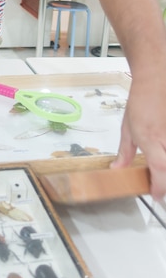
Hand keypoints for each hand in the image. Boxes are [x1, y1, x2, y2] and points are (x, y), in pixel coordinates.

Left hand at [111, 77, 165, 199]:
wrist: (155, 82)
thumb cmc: (141, 102)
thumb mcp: (127, 129)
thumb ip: (125, 152)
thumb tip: (117, 168)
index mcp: (150, 139)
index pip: (160, 169)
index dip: (160, 186)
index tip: (155, 195)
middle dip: (165, 182)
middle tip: (158, 185)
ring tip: (159, 170)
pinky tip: (162, 154)